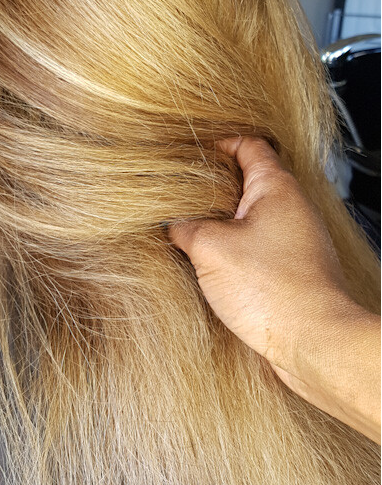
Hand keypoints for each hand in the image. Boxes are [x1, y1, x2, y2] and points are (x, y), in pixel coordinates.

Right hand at [168, 136, 380, 442]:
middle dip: (213, 187)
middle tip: (181, 193)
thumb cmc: (274, 291)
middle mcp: (292, 208)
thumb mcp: (210, 249)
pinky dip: (235, 247)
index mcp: (276, 188)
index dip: (219, 144)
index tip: (194, 150)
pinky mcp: (293, 269)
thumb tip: (171, 224)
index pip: (249, 146)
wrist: (311, 341)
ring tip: (191, 229)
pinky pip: (258, 245)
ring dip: (222, 221)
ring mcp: (295, 239)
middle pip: (248, 181)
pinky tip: (212, 262)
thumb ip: (185, 227)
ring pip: (251, 217)